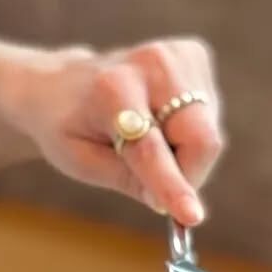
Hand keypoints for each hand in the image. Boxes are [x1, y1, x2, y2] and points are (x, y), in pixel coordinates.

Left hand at [0, 38, 223, 226]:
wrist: (60, 83)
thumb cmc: (68, 127)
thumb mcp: (80, 162)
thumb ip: (128, 181)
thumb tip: (169, 202)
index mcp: (111, 89)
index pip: (152, 149)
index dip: (173, 185)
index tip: (192, 217)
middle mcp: (151, 65)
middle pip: (200, 140)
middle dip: (188, 174)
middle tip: (158, 184)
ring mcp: (177, 55)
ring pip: (209, 134)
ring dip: (186, 154)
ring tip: (147, 138)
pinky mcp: (194, 55)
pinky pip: (211, 117)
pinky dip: (191, 133)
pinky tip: (161, 121)